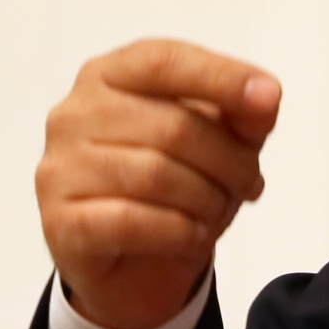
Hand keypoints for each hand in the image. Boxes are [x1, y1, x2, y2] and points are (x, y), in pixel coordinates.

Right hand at [35, 40, 279, 328]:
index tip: (269, 99)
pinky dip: (179, 232)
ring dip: (207, 200)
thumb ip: (240, 115)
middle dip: (227, 159)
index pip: (163, 61)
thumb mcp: (216, 142)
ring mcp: (60, 168)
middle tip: (250, 183)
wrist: (131, 267)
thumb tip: (265, 99)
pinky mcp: (60, 222)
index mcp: (107, 76)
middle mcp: (73, 115)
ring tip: (220, 211)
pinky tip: (194, 237)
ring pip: (155, 176)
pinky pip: (132, 222)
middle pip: (171, 124)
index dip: (220, 77)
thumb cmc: (172, 187)